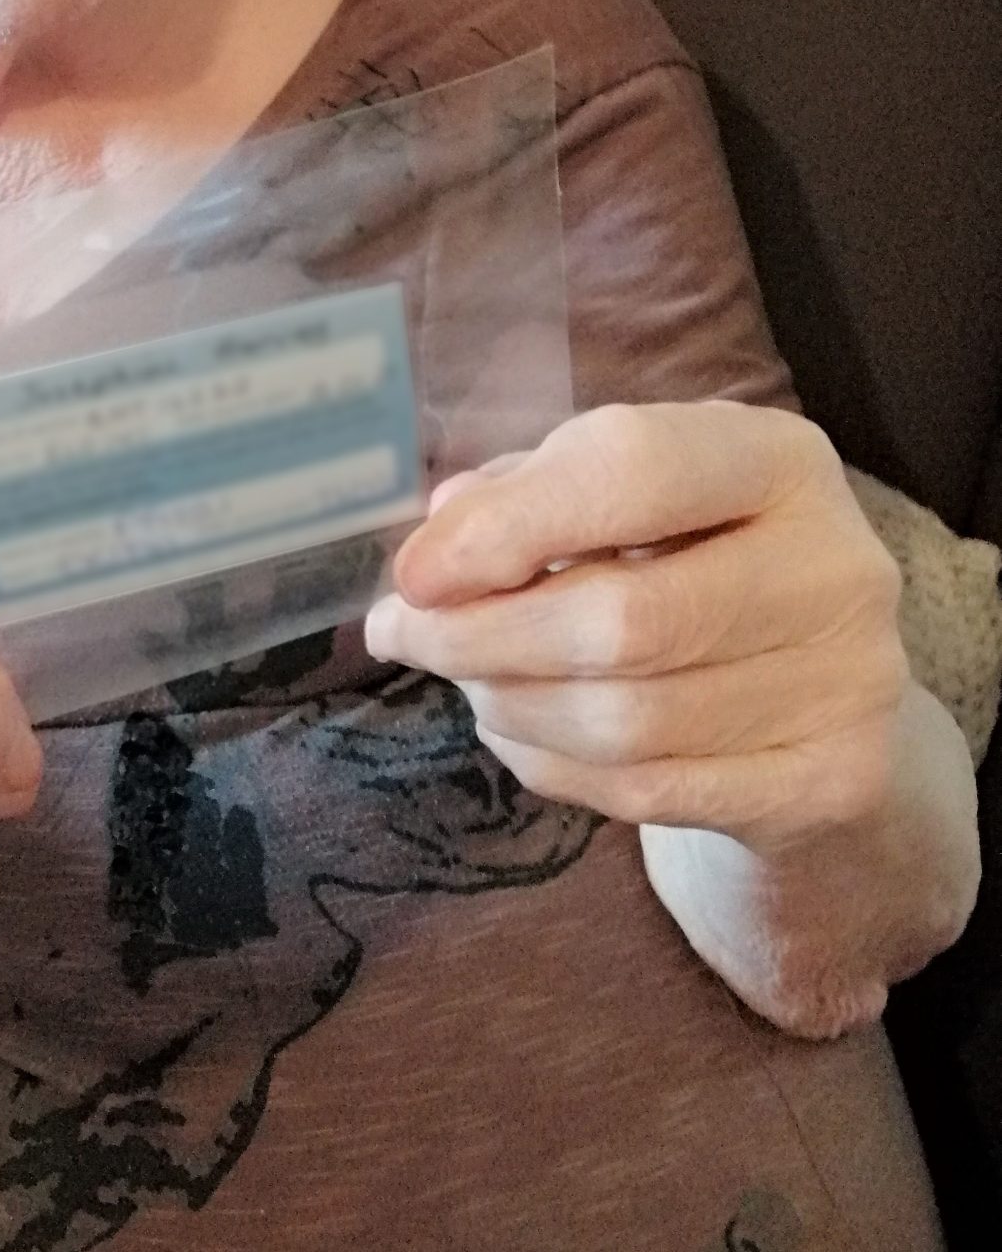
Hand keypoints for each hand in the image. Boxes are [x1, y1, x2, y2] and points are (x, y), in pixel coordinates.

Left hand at [364, 402, 907, 856]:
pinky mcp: (834, 779)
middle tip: (401, 636)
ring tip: (467, 680)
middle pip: (623, 618)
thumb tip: (438, 539)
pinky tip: (519, 734)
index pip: (634, 469)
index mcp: (780, 460)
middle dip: (481, 635)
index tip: (414, 573)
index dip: (508, 524)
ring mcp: (850, 682)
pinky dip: (554, 767)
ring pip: (626, 720)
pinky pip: (649, 791)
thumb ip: (529, 497)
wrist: (824, 695)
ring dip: (509, 704)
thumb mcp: (625, 500)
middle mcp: (836, 565)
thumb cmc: (695, 565)